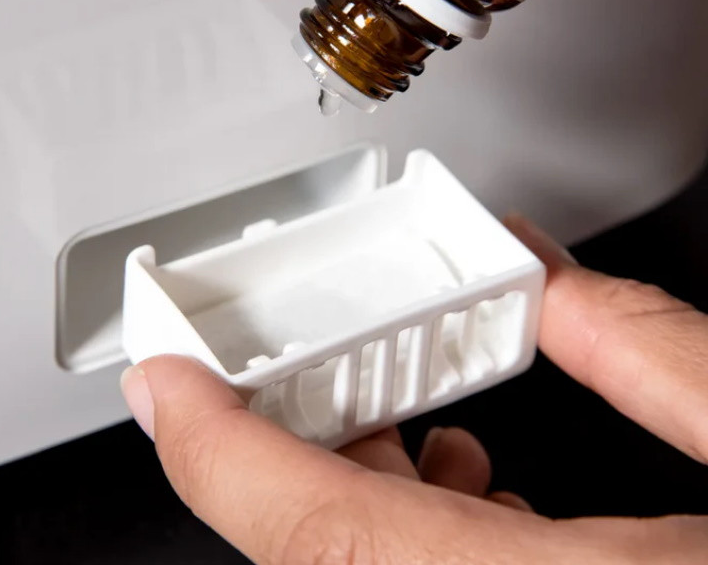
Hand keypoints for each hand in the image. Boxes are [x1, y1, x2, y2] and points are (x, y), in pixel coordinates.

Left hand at [121, 215, 707, 563]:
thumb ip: (645, 348)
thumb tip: (548, 266)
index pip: (310, 529)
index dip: (213, 447)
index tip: (158, 383)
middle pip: (316, 552)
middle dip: (285, 450)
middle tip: (298, 371)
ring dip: (351, 487)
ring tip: (407, 424)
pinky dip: (408, 530)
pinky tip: (467, 489)